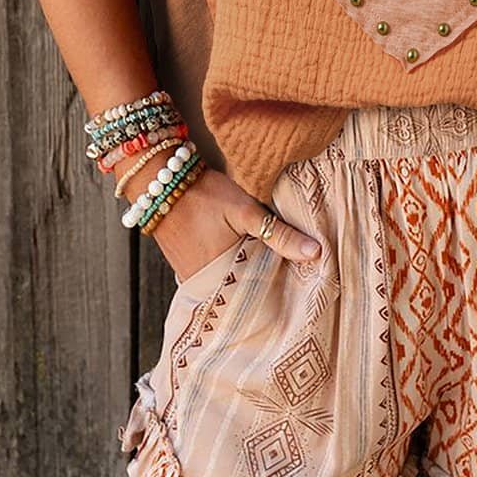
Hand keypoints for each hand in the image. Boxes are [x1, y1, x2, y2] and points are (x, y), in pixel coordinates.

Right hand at [123, 163, 321, 278]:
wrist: (160, 182)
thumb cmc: (205, 194)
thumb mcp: (246, 211)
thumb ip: (279, 234)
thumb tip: (315, 253)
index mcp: (224, 275)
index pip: (261, 294)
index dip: (281, 288)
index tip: (302, 286)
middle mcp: (206, 285)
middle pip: (244, 293)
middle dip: (265, 288)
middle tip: (291, 282)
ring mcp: (192, 279)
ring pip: (228, 287)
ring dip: (246, 280)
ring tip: (272, 273)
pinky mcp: (184, 271)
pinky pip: (213, 280)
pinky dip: (228, 274)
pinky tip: (244, 263)